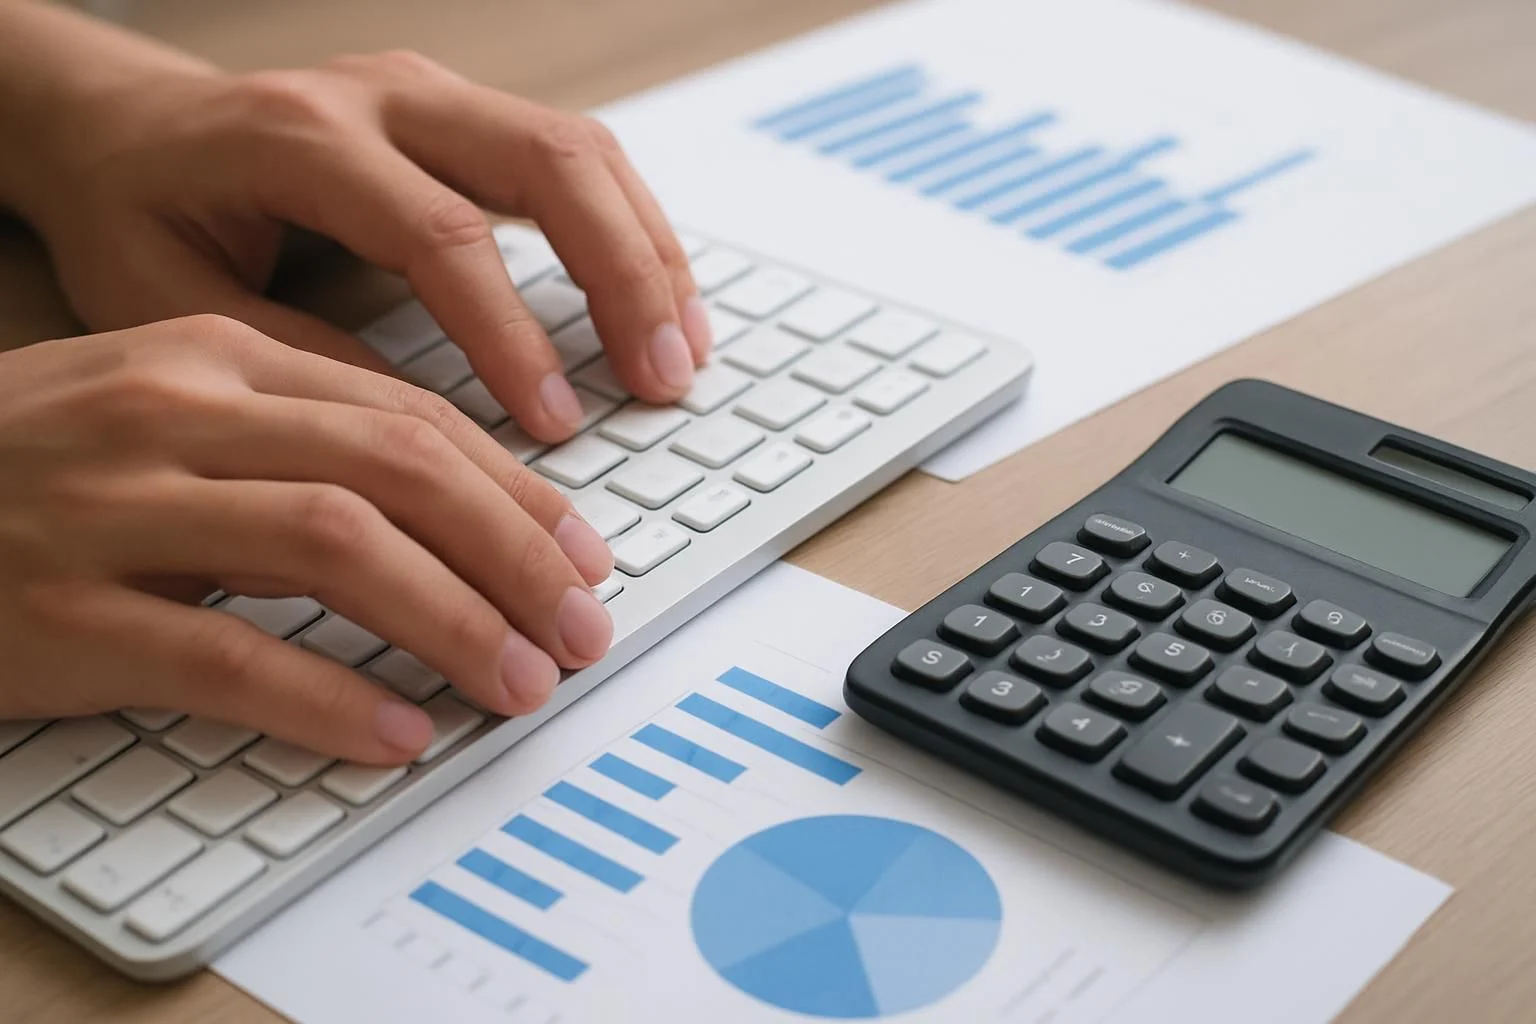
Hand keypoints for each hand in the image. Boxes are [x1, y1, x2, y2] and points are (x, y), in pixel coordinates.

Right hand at [0, 315, 615, 762]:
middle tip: (584, 627)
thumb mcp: (165, 418)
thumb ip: (296, 447)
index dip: (513, 491)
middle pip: (395, 469)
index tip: (580, 553)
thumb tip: (454, 518)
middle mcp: (168, 411)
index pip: (405, 415)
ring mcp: (109, 508)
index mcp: (209, 356)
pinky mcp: (56, 611)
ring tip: (520, 681)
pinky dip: (327, 699)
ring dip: (453, 620)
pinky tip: (395, 733)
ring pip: (334, 548)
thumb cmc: (33, 470)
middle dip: (514, 554)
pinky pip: (226, 656)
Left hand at [16, 42, 710, 442]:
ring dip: (649, 254)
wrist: (126, 128)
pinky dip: (634, 232)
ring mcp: (436, 94)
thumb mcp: (173, 306)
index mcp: (302, 136)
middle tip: (660, 379)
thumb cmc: (141, 214)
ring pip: (583, 150)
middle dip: (622, 277)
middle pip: (547, 161)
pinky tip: (661, 304)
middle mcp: (385, 94)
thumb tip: (423, 435)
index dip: (510, 334)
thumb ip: (294, 361)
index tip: (555, 424)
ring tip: (683, 354)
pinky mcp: (468, 115)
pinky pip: (581, 158)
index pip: (441, 232)